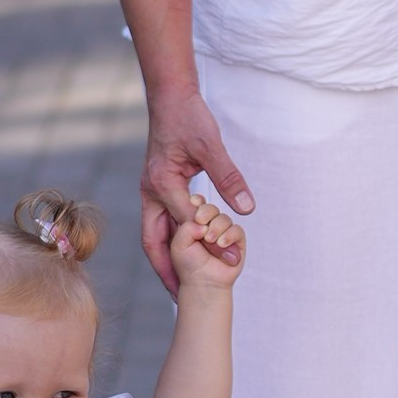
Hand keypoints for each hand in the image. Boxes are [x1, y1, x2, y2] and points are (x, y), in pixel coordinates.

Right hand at [139, 81, 255, 297]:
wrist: (169, 97)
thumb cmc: (189, 117)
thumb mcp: (211, 145)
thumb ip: (228, 177)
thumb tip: (246, 208)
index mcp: (162, 183)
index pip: (186, 224)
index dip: (207, 246)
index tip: (226, 265)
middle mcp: (151, 192)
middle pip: (154, 242)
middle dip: (167, 271)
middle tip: (180, 299)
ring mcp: (151, 192)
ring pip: (154, 236)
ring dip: (166, 262)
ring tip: (179, 289)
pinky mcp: (157, 189)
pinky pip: (161, 224)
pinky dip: (171, 244)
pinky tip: (184, 257)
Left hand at [170, 198, 244, 288]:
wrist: (203, 283)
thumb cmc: (189, 266)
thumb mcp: (178, 244)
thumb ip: (187, 226)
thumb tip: (203, 221)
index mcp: (192, 223)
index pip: (196, 204)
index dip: (196, 203)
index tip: (194, 209)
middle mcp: (208, 225)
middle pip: (210, 208)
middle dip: (206, 213)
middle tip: (201, 221)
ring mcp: (222, 231)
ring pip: (224, 218)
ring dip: (217, 228)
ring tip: (211, 241)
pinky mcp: (236, 240)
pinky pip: (237, 230)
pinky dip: (229, 236)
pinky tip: (222, 244)